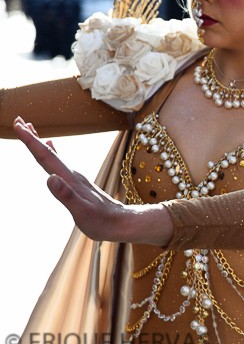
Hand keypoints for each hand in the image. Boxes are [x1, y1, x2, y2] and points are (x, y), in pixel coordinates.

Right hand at [13, 118, 172, 245]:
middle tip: (19, 120)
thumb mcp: (82, 212)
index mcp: (70, 179)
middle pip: (49, 152)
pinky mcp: (78, 184)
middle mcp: (73, 175)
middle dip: (33, 137)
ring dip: (40, 143)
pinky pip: (60, 163)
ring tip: (31, 130)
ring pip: (55, 156)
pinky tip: (52, 147)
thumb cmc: (103, 221)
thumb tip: (50, 178)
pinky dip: (52, 153)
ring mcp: (76, 178)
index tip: (18, 125)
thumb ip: (66, 196)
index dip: (31, 141)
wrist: (124, 223)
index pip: (47, 156)